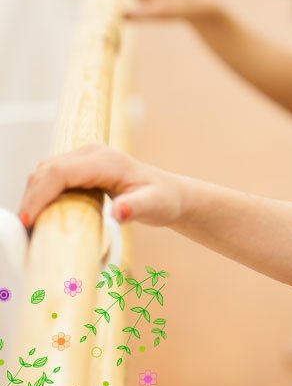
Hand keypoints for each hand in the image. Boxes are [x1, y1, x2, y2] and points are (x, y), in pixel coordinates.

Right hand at [19, 143, 186, 227]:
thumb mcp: (155, 206)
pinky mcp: (80, 166)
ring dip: (33, 197)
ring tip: (33, 227)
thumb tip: (119, 212)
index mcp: (105, 161)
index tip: (29, 221)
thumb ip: (137, 208)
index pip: (59, 172)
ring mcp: (84, 157)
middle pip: (45, 171)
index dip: (39, 194)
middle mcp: (91, 153)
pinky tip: (42, 216)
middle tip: (28, 232)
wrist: (168, 192)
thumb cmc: (163, 200)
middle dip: (31, 199)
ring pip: (43, 173)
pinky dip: (40, 194)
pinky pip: (50, 177)